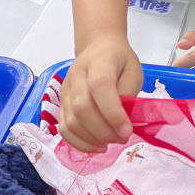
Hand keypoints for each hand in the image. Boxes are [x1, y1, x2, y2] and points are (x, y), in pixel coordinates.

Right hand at [59, 34, 142, 152]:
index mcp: (98, 62)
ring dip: (92, 140)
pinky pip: (64, 129)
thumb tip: (121, 122)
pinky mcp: (60, 103)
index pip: (100, 87)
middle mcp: (76, 75)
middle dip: (103, 131)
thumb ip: (128, 94)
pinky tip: (96, 146)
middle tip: (122, 138)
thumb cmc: (119, 61)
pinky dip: (79, 143)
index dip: (113, 113)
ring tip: (110, 142)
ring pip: (71, 122)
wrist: (97, 48)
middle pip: (82, 108)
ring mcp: (65, 90)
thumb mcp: (134, 71)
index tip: (127, 130)